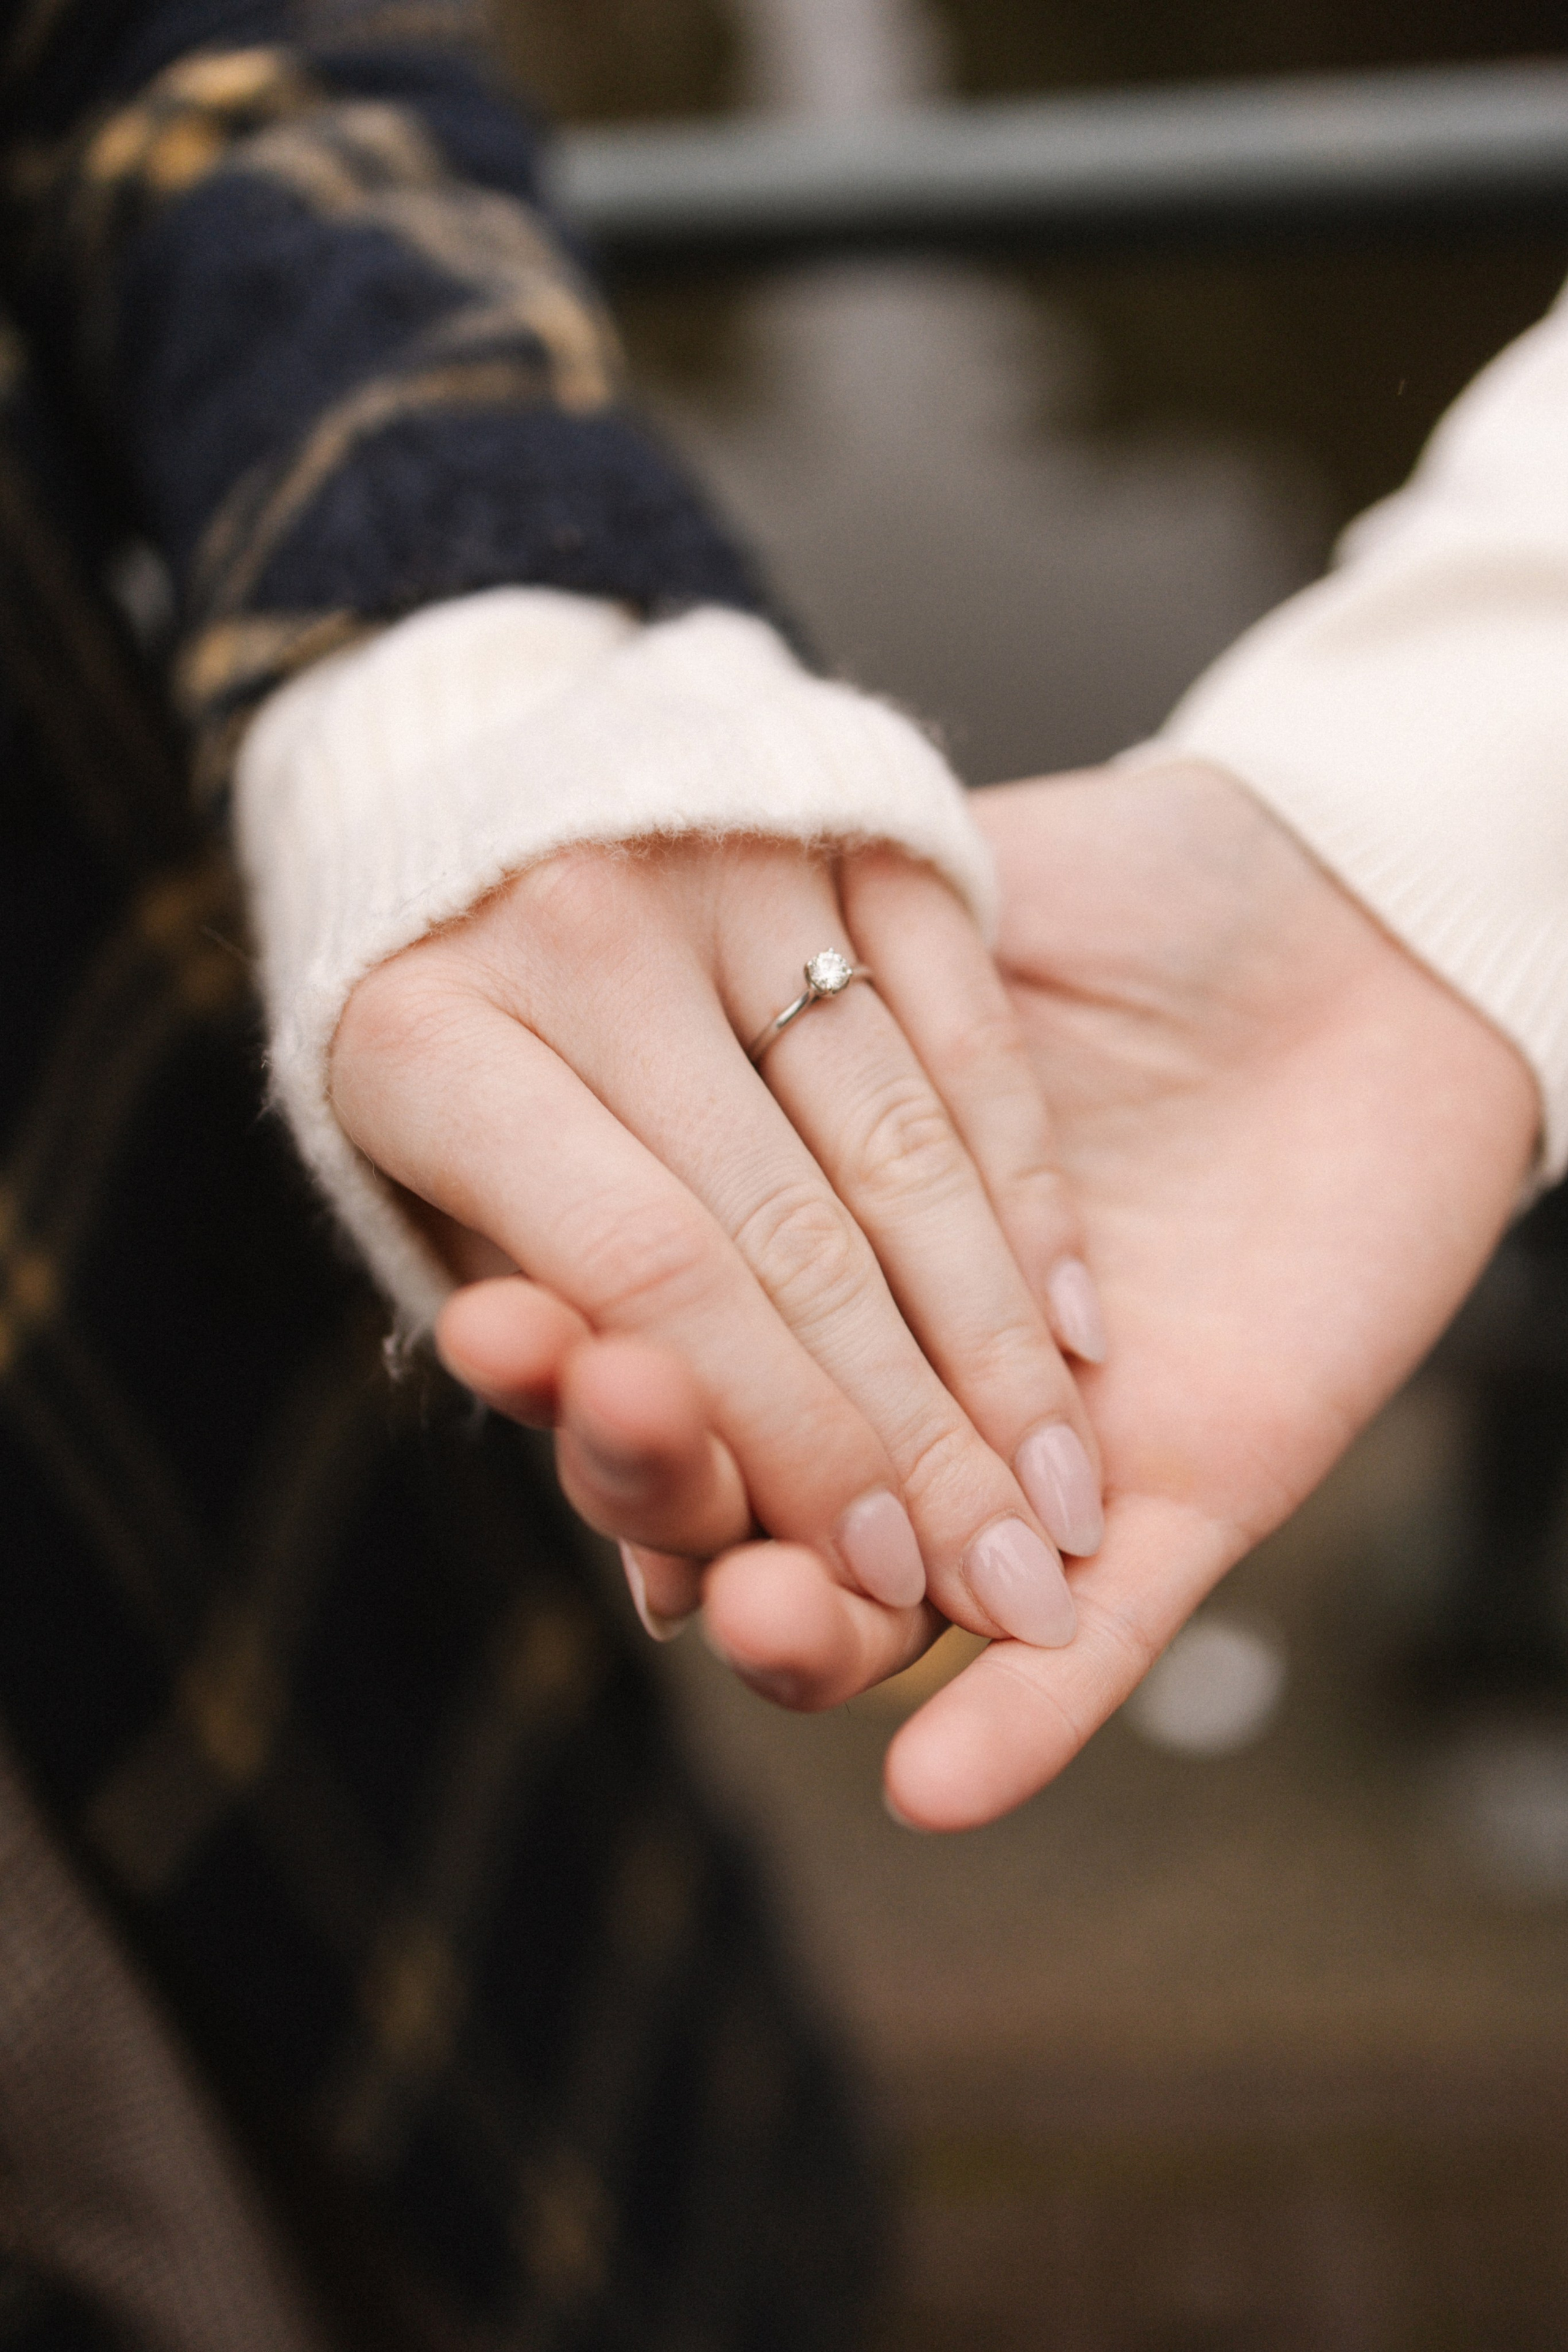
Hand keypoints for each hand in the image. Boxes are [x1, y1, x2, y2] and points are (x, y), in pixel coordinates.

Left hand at [330, 834, 1105, 1656]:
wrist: (499, 755)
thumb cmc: (465, 1033)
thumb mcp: (453, 1198)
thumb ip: (575, 1362)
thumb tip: (673, 1594)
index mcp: (422, 1042)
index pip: (643, 1279)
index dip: (775, 1444)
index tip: (873, 1582)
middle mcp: (572, 928)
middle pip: (778, 1234)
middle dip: (904, 1439)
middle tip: (999, 1574)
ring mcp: (728, 852)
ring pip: (895, 1147)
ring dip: (988, 1343)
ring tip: (1058, 1486)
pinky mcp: (853, 811)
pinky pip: (961, 1036)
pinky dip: (1020, 1191)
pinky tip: (1066, 1325)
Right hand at [474, 764, 1536, 1824]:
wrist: (1363, 915)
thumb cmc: (1134, 889)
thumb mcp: (905, 904)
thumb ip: (752, 984)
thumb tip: (543, 992)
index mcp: (795, 1231)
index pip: (651, 1331)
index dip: (573, 1339)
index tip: (502, 1322)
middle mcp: (888, 1366)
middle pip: (738, 1481)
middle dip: (664, 1472)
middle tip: (615, 1416)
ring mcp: (1021, 1454)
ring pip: (878, 1600)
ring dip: (803, 1629)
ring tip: (749, 1612)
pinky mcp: (1181, 1501)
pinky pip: (1094, 1652)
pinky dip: (1017, 1727)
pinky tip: (934, 1787)